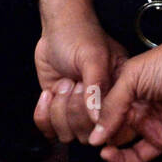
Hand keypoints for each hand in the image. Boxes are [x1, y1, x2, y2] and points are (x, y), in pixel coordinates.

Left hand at [33, 10, 132, 145]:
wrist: (57, 28)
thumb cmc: (80, 35)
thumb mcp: (93, 58)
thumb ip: (96, 88)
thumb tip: (97, 118)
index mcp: (119, 91)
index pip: (114, 124)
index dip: (97, 118)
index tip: (87, 96)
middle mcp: (101, 104)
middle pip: (88, 134)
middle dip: (74, 109)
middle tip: (73, 83)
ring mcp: (78, 109)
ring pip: (67, 134)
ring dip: (58, 110)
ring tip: (63, 84)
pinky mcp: (59, 109)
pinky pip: (48, 130)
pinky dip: (43, 115)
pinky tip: (48, 93)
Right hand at [88, 27, 161, 161]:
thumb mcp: (133, 76)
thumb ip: (112, 105)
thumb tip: (96, 134)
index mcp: (128, 86)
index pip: (102, 106)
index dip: (88, 115)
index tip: (73, 120)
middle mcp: (137, 106)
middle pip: (110, 126)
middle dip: (95, 132)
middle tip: (82, 134)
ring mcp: (150, 122)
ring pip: (121, 142)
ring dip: (106, 146)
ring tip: (96, 144)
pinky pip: (139, 155)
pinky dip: (122, 159)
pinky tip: (108, 154)